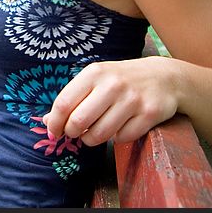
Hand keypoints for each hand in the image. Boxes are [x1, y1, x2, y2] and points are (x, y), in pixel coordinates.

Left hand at [42, 57, 178, 145]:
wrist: (164, 77)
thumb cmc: (121, 79)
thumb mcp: (96, 79)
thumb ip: (72, 98)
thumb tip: (47, 121)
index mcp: (94, 73)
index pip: (64, 103)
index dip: (55, 122)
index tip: (54, 131)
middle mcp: (113, 85)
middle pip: (79, 122)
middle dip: (72, 133)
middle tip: (75, 133)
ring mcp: (132, 100)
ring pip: (100, 134)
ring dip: (91, 139)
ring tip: (93, 133)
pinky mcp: (149, 114)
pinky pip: (122, 138)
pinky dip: (116, 138)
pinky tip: (118, 127)